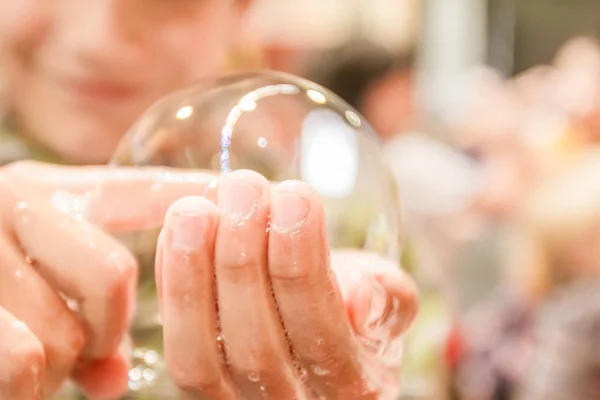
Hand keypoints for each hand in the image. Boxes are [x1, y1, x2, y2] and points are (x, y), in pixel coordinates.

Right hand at [0, 161, 212, 398]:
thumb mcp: (38, 281)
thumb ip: (92, 315)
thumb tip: (115, 379)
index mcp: (45, 191)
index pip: (138, 189)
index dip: (193, 192)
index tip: (235, 195)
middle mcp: (13, 204)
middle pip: (114, 275)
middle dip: (109, 330)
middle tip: (87, 347)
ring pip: (68, 331)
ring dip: (61, 367)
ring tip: (35, 360)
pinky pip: (23, 359)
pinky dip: (24, 384)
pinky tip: (9, 375)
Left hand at [158, 170, 417, 398]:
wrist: (321, 331)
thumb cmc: (355, 310)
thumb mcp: (390, 301)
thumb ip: (388, 299)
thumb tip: (360, 297)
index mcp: (353, 386)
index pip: (321, 336)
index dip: (302, 265)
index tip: (294, 196)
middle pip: (256, 348)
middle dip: (244, 261)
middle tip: (243, 188)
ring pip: (200, 358)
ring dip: (192, 276)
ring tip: (195, 209)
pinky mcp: (197, 388)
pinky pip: (175, 346)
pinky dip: (171, 286)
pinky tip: (178, 230)